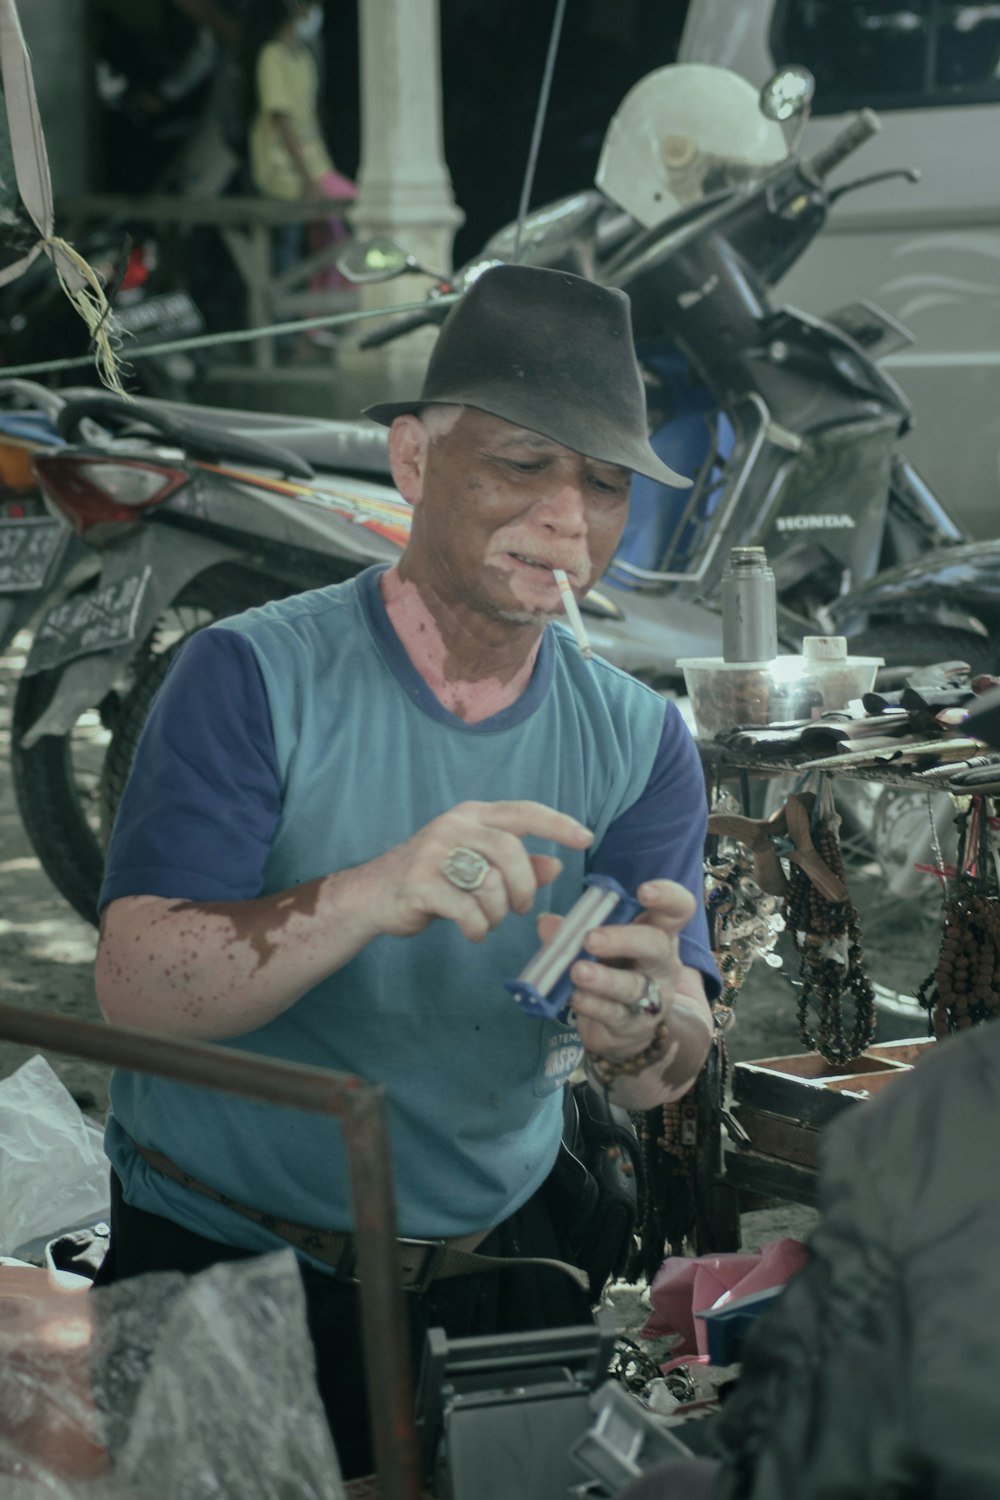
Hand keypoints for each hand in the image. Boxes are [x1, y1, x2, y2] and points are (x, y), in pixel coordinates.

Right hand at [367, 800, 592, 941]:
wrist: (371, 896)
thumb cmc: (430, 879)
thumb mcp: (473, 865)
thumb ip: (515, 865)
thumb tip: (555, 865)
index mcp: (471, 816)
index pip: (523, 812)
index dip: (558, 824)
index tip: (586, 838)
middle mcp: (453, 827)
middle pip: (510, 851)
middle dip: (525, 887)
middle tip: (522, 908)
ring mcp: (433, 853)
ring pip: (491, 884)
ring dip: (498, 913)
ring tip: (487, 921)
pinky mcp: (419, 884)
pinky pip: (467, 911)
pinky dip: (477, 928)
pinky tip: (471, 932)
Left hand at [535, 879, 695, 1061]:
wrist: (628, 1031)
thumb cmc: (616, 971)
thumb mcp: (601, 946)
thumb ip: (574, 931)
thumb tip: (546, 923)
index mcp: (658, 931)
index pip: (677, 909)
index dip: (667, 896)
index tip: (643, 891)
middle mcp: (662, 962)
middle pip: (655, 945)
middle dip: (623, 939)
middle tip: (591, 939)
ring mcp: (653, 997)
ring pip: (633, 985)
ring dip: (603, 978)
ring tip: (577, 971)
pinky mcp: (634, 1026)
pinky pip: (613, 1014)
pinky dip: (591, 1004)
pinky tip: (574, 996)